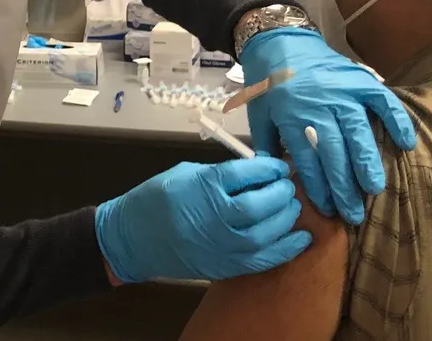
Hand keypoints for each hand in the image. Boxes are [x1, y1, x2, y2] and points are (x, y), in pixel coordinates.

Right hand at [94, 158, 310, 282]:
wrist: (131, 238)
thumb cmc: (155, 199)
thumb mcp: (185, 173)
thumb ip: (220, 174)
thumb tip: (256, 172)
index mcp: (203, 186)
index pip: (248, 173)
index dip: (269, 167)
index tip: (279, 165)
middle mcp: (214, 215)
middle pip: (262, 203)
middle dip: (281, 192)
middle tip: (288, 186)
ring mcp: (219, 244)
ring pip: (266, 232)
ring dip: (286, 219)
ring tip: (292, 208)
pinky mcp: (223, 265)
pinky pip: (262, 259)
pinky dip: (285, 249)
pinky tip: (300, 238)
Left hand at [239, 28, 415, 223]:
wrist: (279, 40)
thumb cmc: (268, 83)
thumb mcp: (259, 115)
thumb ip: (268, 146)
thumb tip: (276, 180)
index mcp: (291, 116)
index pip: (307, 159)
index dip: (318, 186)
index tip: (327, 208)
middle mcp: (319, 105)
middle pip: (335, 152)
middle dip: (345, 186)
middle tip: (354, 212)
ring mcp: (342, 91)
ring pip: (359, 133)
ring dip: (368, 163)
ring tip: (375, 189)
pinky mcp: (360, 79)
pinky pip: (384, 102)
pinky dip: (396, 121)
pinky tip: (406, 144)